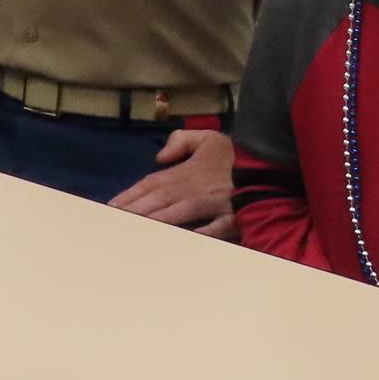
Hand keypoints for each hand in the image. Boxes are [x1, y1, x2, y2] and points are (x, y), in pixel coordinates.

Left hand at [108, 129, 236, 236]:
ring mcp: (212, 203)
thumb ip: (181, 141)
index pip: (151, 183)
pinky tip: (181, 241)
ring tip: (132, 231)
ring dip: (154, 222)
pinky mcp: (231, 216)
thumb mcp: (208, 138)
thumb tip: (159, 156)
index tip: (109, 206)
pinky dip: (199, 234)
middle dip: (133, 211)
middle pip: (158, 200)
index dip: (130, 195)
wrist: (269, 162)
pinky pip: (214, 228)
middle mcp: (195, 188)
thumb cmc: (235, 154)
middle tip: (111, 222)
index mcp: (187, 171)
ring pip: (178, 214)